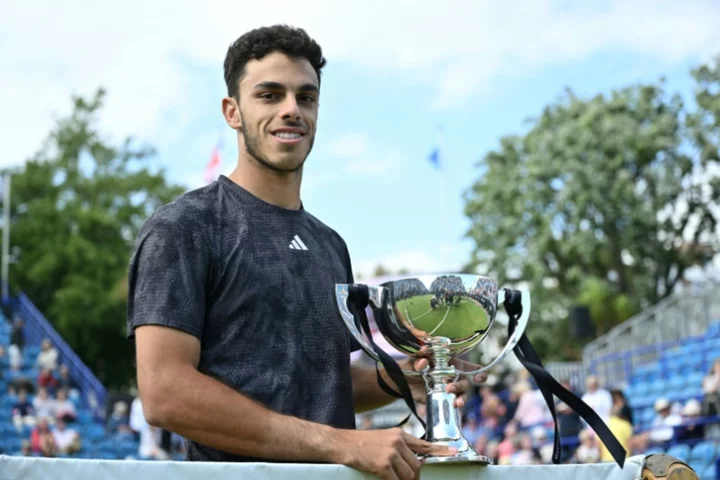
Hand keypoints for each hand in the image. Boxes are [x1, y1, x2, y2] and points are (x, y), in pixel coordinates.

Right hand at [333, 427, 456, 479]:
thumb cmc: (361, 442)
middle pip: (417, 465)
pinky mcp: (383, 465)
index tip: (455, 452)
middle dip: (413, 475)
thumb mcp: (384, 438)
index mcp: (400, 434)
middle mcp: (398, 442)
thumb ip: (400, 446)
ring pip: (409, 475)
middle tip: (402, 476)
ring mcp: (391, 453)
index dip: (441, 450)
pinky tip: (385, 478)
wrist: (342, 444)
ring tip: (391, 476)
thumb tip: (414, 461)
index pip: (425, 444)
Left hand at [399, 346, 486, 408]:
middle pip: (465, 381)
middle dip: (460, 384)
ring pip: (462, 393)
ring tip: (455, 399)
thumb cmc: (411, 364)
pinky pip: (453, 402)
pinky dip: (456, 403)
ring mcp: (448, 388)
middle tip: (449, 387)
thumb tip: (424, 360)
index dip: (477, 370)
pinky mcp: (443, 398)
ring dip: (461, 396)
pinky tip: (455, 405)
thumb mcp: (414, 357)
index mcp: (450, 362)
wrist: (401, 379)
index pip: (468, 365)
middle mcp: (452, 375)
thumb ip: (419, 356)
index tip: (480, 375)